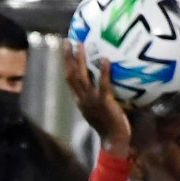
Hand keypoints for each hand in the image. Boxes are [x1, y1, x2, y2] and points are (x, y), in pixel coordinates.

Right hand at [63, 40, 131, 156]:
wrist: (113, 139)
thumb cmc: (108, 125)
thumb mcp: (96, 109)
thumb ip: (96, 96)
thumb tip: (101, 82)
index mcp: (79, 100)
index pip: (69, 79)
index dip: (67, 64)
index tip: (66, 50)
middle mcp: (82, 98)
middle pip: (71, 75)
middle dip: (68, 58)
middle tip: (67, 41)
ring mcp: (92, 99)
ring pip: (82, 77)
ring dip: (80, 60)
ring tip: (80, 45)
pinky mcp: (104, 101)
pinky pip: (102, 84)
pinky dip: (103, 72)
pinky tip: (105, 60)